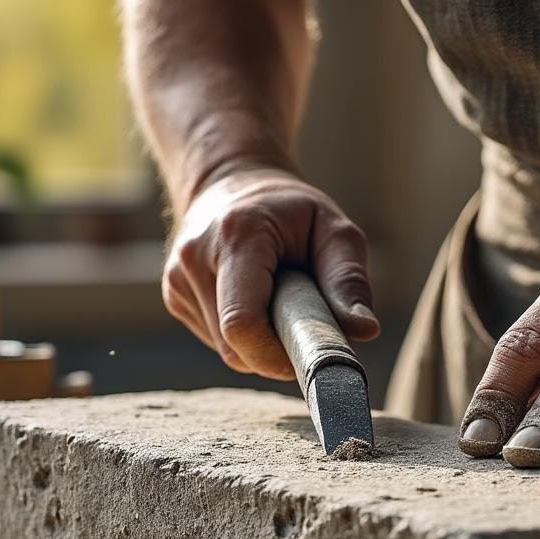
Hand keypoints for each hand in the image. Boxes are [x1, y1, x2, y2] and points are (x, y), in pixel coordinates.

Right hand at [163, 166, 378, 379]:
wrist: (232, 183)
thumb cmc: (290, 210)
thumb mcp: (333, 228)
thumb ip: (347, 280)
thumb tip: (364, 330)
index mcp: (236, 236)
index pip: (242, 323)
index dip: (276, 354)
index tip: (307, 353)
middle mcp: (195, 259)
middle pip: (236, 346)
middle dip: (277, 349)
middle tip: (303, 323)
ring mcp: (178, 280)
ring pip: (227, 350)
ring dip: (262, 342)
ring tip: (278, 301)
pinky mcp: (175, 297)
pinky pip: (218, 341)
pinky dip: (245, 335)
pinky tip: (255, 301)